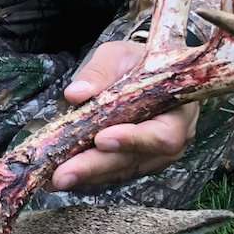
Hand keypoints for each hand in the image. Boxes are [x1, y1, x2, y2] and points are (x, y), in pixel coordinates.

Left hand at [50, 40, 199, 190]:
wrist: (143, 71)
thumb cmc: (136, 61)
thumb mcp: (118, 55)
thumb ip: (99, 72)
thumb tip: (75, 94)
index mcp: (178, 110)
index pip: (163, 134)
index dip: (133, 140)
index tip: (100, 139)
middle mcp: (171, 141)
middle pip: (137, 161)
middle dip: (97, 167)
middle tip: (63, 174)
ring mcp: (154, 157)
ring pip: (122, 172)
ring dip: (88, 177)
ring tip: (55, 177)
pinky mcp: (135, 164)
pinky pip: (113, 175)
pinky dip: (88, 177)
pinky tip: (63, 176)